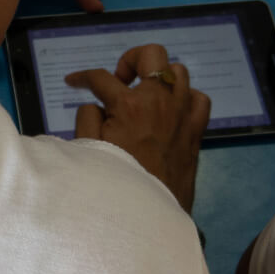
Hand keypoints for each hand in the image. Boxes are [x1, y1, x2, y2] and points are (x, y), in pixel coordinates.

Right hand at [66, 44, 210, 211]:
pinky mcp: (196, 132)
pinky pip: (199, 100)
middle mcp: (161, 102)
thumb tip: (97, 105)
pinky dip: (186, 98)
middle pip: (152, 55)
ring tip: (145, 95)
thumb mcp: (88, 148)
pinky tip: (172, 110)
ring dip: (159, 78)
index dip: (83, 76)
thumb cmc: (116, 183)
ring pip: (179, 72)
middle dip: (130, 61)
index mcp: (130, 105)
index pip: (101, 77)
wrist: (149, 218)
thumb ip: (88, 117)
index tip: (75, 82)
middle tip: (119, 82)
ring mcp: (182, 115)